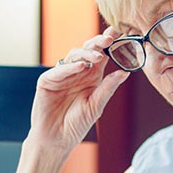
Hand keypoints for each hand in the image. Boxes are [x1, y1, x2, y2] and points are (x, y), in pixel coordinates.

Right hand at [13, 27, 129, 172]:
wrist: (56, 139)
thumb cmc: (76, 124)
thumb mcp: (96, 105)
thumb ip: (108, 88)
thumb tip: (125, 72)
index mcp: (91, 76)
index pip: (101, 55)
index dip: (109, 43)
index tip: (119, 33)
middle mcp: (77, 72)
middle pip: (88, 50)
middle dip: (99, 42)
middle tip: (110, 38)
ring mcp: (62, 74)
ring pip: (74, 55)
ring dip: (87, 53)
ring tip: (98, 56)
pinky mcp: (47, 80)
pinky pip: (59, 70)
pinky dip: (71, 67)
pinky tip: (82, 66)